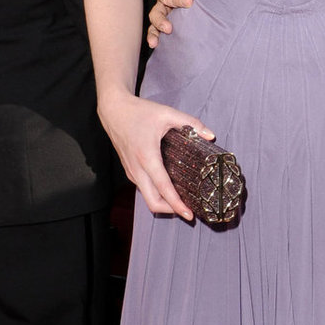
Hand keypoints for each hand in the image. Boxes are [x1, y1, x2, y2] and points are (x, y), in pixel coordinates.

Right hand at [97, 92, 211, 219]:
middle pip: (152, 202)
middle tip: (189, 212)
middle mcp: (137, 168)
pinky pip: (143, 188)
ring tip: (181, 201)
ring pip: (146, 197)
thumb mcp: (167, 113)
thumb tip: (210, 136)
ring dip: (163, 203)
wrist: (113, 110)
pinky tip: (169, 188)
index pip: (163, 188)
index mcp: (147, 157)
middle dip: (171, 210)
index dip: (177, 204)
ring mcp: (131, 171)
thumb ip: (191, 123)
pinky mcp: (129, 169)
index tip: (189, 214)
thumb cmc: (139, 111)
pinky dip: (155, 194)